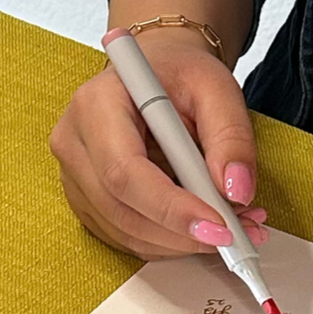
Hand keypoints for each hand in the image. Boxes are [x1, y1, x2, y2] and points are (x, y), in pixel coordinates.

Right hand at [49, 28, 267, 261]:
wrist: (158, 72)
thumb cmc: (181, 74)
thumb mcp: (217, 88)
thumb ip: (231, 136)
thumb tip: (237, 191)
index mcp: (96, 103)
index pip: (124, 171)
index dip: (170, 207)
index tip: (218, 225)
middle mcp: (74, 142)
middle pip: (121, 209)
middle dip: (183, 231)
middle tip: (238, 233)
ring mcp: (74, 175)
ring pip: (125, 231)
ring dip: (181, 241)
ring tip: (234, 227)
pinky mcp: (87, 199)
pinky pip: (126, 235)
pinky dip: (169, 240)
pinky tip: (204, 227)